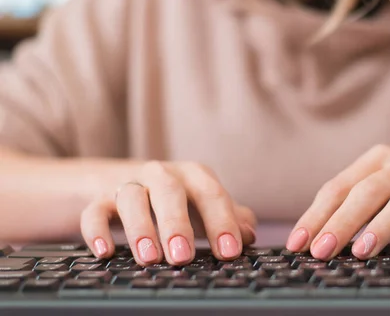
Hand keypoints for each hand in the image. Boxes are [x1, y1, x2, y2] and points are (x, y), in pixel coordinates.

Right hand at [80, 162, 255, 264]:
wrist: (123, 180)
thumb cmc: (177, 200)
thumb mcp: (205, 205)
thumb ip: (230, 217)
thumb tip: (249, 234)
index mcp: (193, 176)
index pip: (212, 194)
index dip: (222, 223)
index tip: (228, 252)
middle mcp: (161, 175)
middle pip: (169, 191)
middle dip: (176, 224)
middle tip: (182, 257)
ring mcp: (129, 184)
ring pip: (131, 198)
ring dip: (139, 228)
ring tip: (149, 259)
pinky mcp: (100, 199)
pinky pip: (94, 211)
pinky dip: (97, 231)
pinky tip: (105, 253)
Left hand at [286, 145, 389, 259]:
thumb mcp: (385, 190)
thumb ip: (355, 207)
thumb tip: (315, 240)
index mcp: (378, 160)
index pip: (339, 187)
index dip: (316, 215)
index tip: (297, 243)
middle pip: (368, 191)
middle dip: (342, 222)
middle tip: (322, 250)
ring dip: (381, 226)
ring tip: (361, 251)